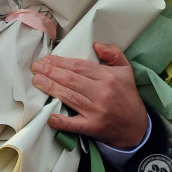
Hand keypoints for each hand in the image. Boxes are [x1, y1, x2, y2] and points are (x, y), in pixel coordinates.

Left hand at [31, 42, 147, 148]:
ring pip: (69, 97)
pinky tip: (50, 116)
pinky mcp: (93, 127)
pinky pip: (74, 124)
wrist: (136, 126)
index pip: (79, 66)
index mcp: (108, 76)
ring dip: (51, 88)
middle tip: (36, 67)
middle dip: (51, 72)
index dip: (61, 62)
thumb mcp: (126, 69)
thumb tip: (96, 45)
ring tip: (37, 81)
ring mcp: (96, 111)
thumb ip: (113, 53)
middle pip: (71, 80)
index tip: (47, 58)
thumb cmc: (127, 95)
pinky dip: (62, 121)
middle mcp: (101, 92)